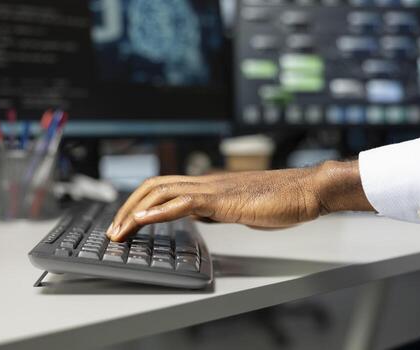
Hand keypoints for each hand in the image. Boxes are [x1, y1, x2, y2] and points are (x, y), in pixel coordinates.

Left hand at [106, 160, 373, 241]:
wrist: (305, 191)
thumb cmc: (279, 200)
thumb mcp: (238, 208)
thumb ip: (216, 209)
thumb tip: (200, 216)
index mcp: (207, 185)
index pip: (163, 188)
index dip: (140, 203)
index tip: (126, 222)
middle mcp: (205, 183)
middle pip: (153, 187)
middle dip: (127, 208)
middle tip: (114, 231)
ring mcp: (212, 189)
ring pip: (161, 192)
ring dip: (135, 212)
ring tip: (119, 231)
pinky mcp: (223, 200)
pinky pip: (184, 202)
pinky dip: (159, 212)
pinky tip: (144, 221)